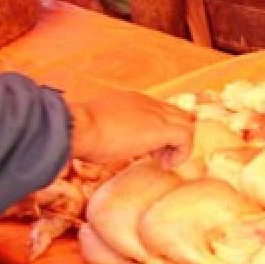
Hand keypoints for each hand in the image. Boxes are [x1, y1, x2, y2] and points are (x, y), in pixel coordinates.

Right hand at [70, 91, 193, 167]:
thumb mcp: (95, 125)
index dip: (159, 130)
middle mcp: (149, 103)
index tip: (147, 148)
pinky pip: (187, 137)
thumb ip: (106, 128)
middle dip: (172, 136)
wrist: (77, 127)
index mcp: (132, 100)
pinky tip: (165, 163)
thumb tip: (100, 141)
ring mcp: (158, 114)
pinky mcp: (164, 128)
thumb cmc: (78, 130)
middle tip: (156, 156)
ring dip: (177, 146)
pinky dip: (181, 153)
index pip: (160, 110)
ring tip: (161, 161)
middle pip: (178, 115)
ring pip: (186, 125)